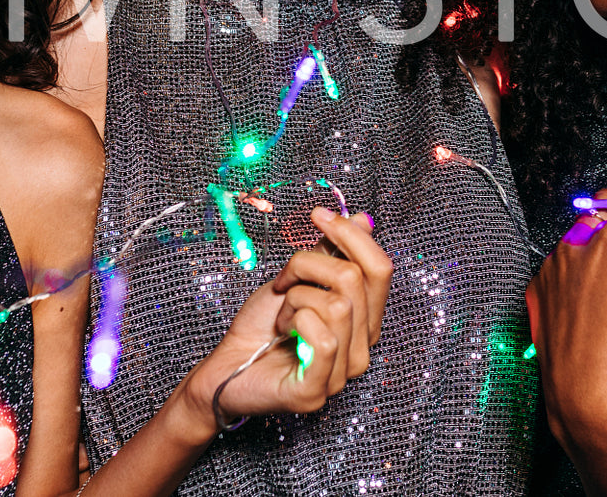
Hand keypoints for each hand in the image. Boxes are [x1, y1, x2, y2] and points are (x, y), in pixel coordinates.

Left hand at [180, 209, 392, 437]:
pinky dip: (296, 322)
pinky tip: (284, 332)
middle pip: (355, 280)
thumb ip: (331, 255)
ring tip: (282, 315)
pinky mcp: (316, 392)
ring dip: (296, 299)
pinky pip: (324, 340)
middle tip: (283, 279)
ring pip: (338, 307)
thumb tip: (363, 220)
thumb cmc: (262, 327)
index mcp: (363, 322)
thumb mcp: (298, 280)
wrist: (226, 367)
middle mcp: (361, 349)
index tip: (318, 215)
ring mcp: (341, 374)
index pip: (380, 269)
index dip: (352, 236)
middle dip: (308, 265)